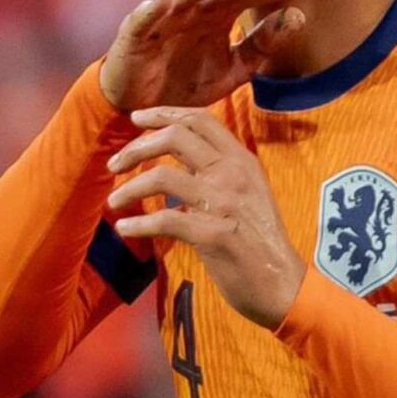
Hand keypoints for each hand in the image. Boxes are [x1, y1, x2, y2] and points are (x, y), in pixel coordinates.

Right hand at [99, 0, 310, 110]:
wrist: (143, 109)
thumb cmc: (186, 84)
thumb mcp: (232, 71)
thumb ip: (262, 48)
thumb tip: (297, 18)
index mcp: (218, 16)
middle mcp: (194, 10)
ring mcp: (165, 18)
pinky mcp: (135, 35)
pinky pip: (142, 19)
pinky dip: (150, 9)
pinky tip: (163, 1)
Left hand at [106, 107, 305, 328]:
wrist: (283, 284)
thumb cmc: (261, 240)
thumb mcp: (250, 193)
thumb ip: (221, 173)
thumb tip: (182, 163)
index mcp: (242, 161)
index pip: (200, 120)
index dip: (164, 113)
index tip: (137, 117)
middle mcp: (233, 174)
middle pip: (175, 137)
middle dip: (136, 147)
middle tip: (114, 163)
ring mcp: (223, 203)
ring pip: (162, 176)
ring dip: (129, 188)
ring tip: (114, 201)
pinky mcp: (211, 235)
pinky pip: (164, 220)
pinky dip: (138, 224)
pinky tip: (125, 229)